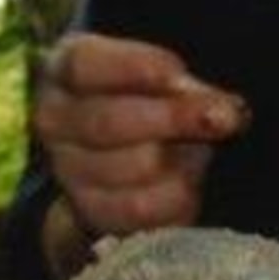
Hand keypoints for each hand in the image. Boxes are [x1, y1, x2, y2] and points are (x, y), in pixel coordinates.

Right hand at [34, 33, 250, 239]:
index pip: (85, 65)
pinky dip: (177, 198)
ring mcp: (68, 171)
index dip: (132, 68)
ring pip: (133, 168)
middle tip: (224, 117)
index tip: (176, 73)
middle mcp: (54, 121)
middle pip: (108, 122)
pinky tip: (192, 184)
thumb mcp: (157, 78)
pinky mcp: (92, 213)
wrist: (119, 156)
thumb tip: (220, 109)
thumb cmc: (144, 101)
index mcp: (64, 72)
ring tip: (202, 152)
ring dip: (181, 160)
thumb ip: (182, 86)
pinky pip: (144, 210)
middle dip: (173, 118)